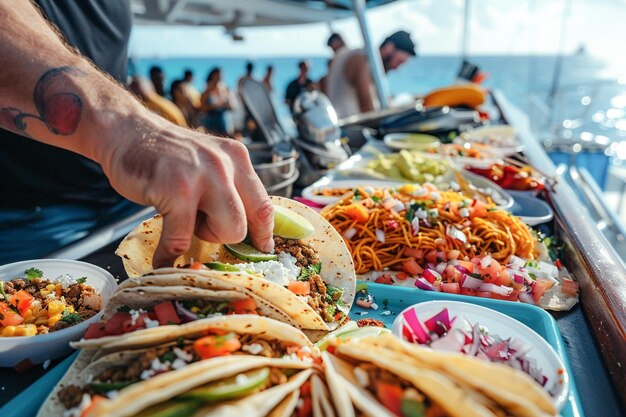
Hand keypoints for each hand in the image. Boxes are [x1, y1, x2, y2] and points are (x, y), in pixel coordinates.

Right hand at [101, 111, 273, 267]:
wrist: (126, 131)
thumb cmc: (167, 156)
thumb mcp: (210, 162)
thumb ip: (230, 187)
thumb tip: (248, 230)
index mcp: (238, 158)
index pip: (264, 204)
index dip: (264, 234)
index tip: (261, 250)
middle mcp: (224, 164)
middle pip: (245, 223)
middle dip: (224, 234)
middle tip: (200, 222)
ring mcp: (200, 176)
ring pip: (226, 231)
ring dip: (203, 236)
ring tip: (181, 220)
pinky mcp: (173, 190)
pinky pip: (180, 239)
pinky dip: (169, 256)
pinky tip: (162, 261)